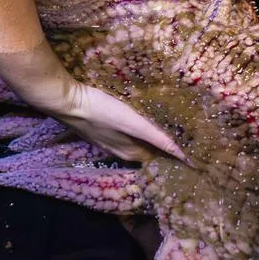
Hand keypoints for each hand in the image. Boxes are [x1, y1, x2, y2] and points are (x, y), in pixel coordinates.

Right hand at [0, 42, 185, 163]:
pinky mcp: (99, 129)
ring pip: (135, 143)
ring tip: (166, 127)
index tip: (192, 148)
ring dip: (150, 139)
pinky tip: (138, 120)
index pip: (160, 158)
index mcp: (131, 154)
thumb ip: (158, 138)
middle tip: (184, 135)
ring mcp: (108, 141)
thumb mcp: (134, 124)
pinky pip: (123, 134)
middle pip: (148, 152)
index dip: (175, 154)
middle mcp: (120, 151)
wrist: (66, 101)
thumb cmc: (101, 112)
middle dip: (164, 147)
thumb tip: (184, 156)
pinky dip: (136, 132)